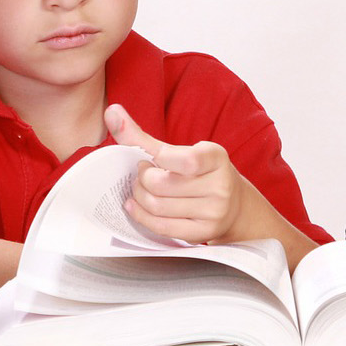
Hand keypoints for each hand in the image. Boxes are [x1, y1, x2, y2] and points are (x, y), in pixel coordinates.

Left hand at [105, 104, 254, 243]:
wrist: (234, 205)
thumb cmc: (200, 173)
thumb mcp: (181, 152)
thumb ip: (143, 137)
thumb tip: (111, 112)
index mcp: (216, 158)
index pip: (184, 160)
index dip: (156, 160)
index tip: (147, 160)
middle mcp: (220, 185)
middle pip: (161, 185)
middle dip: (142, 180)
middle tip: (142, 176)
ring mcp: (214, 212)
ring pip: (158, 206)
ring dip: (139, 197)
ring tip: (141, 190)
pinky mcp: (204, 233)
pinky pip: (162, 227)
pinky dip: (142, 216)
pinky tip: (136, 206)